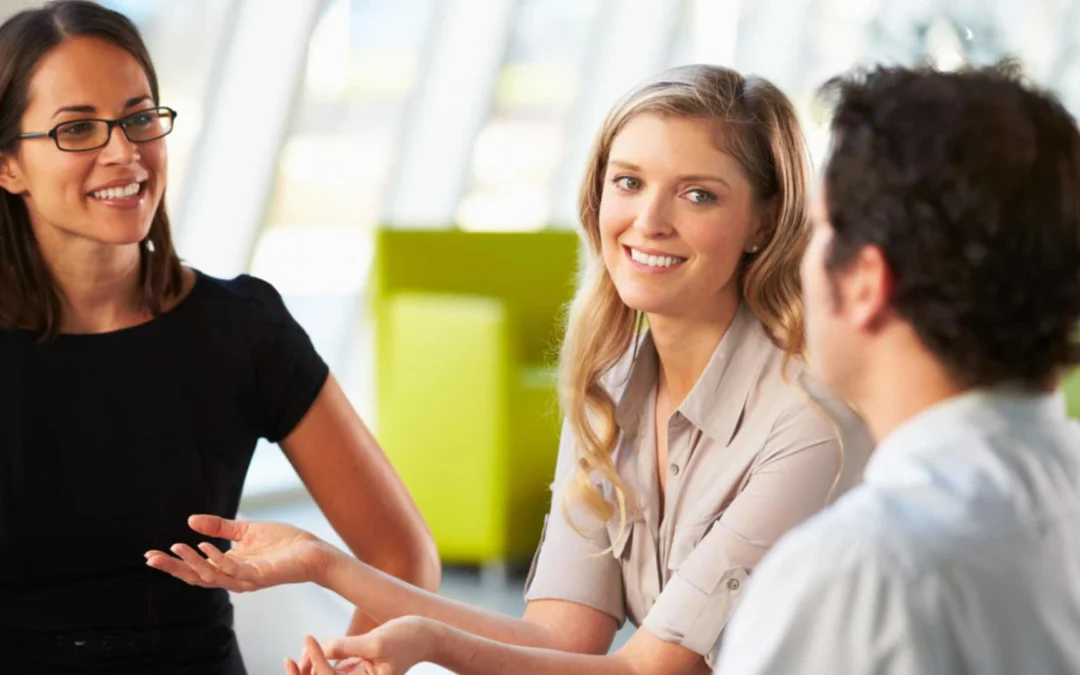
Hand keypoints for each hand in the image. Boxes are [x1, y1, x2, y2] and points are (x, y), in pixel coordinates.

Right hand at [145, 515, 335, 591]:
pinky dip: (217, 559)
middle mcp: (233, 577)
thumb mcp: (245, 530)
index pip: (195, 569)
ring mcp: (245, 579)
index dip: (173, 563)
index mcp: (228, 566)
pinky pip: (233, 570)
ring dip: (192, 562)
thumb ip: (219, 528)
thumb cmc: (282, 542)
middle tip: (151, 558)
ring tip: (176, 546)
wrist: (310, 549)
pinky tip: (205, 546)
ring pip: (211, 576)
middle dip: (174, 568)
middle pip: (196, 577)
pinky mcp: (258, 576)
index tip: (150, 554)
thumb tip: (190, 520)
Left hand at [292, 617, 438, 674]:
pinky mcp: (358, 673)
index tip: (308, 638)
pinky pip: (333, 674)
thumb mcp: (376, 641)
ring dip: (310, 670)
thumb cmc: (407, 637)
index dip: (316, 661)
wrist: (426, 636)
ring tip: (298, 653)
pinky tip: (311, 652)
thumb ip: (347, 647)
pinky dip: (321, 665)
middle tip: (288, 661)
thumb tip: (321, 648)